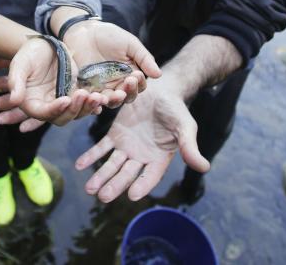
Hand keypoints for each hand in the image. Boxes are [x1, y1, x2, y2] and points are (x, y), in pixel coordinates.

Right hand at [0, 37, 107, 130]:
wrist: (44, 45)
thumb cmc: (29, 53)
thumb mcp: (20, 64)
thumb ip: (16, 82)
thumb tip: (15, 100)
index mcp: (31, 103)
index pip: (43, 113)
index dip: (54, 110)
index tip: (65, 99)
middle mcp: (48, 106)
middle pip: (62, 118)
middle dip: (74, 110)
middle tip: (83, 95)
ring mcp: (63, 100)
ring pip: (77, 113)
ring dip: (87, 108)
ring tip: (96, 96)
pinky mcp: (75, 93)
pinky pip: (86, 103)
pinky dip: (94, 103)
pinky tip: (102, 97)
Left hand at [64, 21, 160, 107]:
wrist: (84, 32)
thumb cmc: (110, 36)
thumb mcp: (130, 44)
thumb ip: (144, 58)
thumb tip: (158, 75)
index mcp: (130, 74)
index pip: (139, 86)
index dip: (139, 83)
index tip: (136, 75)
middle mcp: (118, 84)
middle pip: (127, 97)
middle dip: (129, 91)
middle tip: (127, 82)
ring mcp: (103, 88)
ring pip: (112, 101)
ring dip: (114, 100)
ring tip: (113, 95)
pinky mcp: (88, 89)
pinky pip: (93, 100)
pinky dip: (95, 103)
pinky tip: (97, 99)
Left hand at [74, 77, 209, 202]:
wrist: (161, 90)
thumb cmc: (176, 110)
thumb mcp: (185, 127)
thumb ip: (189, 148)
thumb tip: (204, 167)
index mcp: (159, 159)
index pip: (150, 176)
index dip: (142, 185)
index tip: (131, 195)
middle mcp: (141, 157)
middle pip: (126, 174)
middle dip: (114, 185)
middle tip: (102, 196)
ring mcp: (127, 147)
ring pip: (111, 164)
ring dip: (100, 176)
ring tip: (89, 188)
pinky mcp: (115, 135)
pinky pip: (102, 147)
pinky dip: (91, 156)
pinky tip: (80, 165)